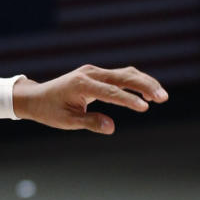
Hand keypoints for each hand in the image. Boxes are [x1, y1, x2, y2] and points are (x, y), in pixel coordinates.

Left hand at [12, 66, 167, 133]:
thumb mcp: (67, 121)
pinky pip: (120, 76)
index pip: (111, 92)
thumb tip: (111, 127)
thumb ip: (90, 122)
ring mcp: (94, 71)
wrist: (37, 97)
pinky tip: (147, 94)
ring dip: (145, 83)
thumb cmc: (50, 111)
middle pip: (124, 76)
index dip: (128, 100)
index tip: (145, 107)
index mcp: (81, 85)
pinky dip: (135, 82)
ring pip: (126, 73)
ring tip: (161, 96)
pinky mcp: (97, 74)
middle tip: (163, 98)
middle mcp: (90, 73)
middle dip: (145, 86)